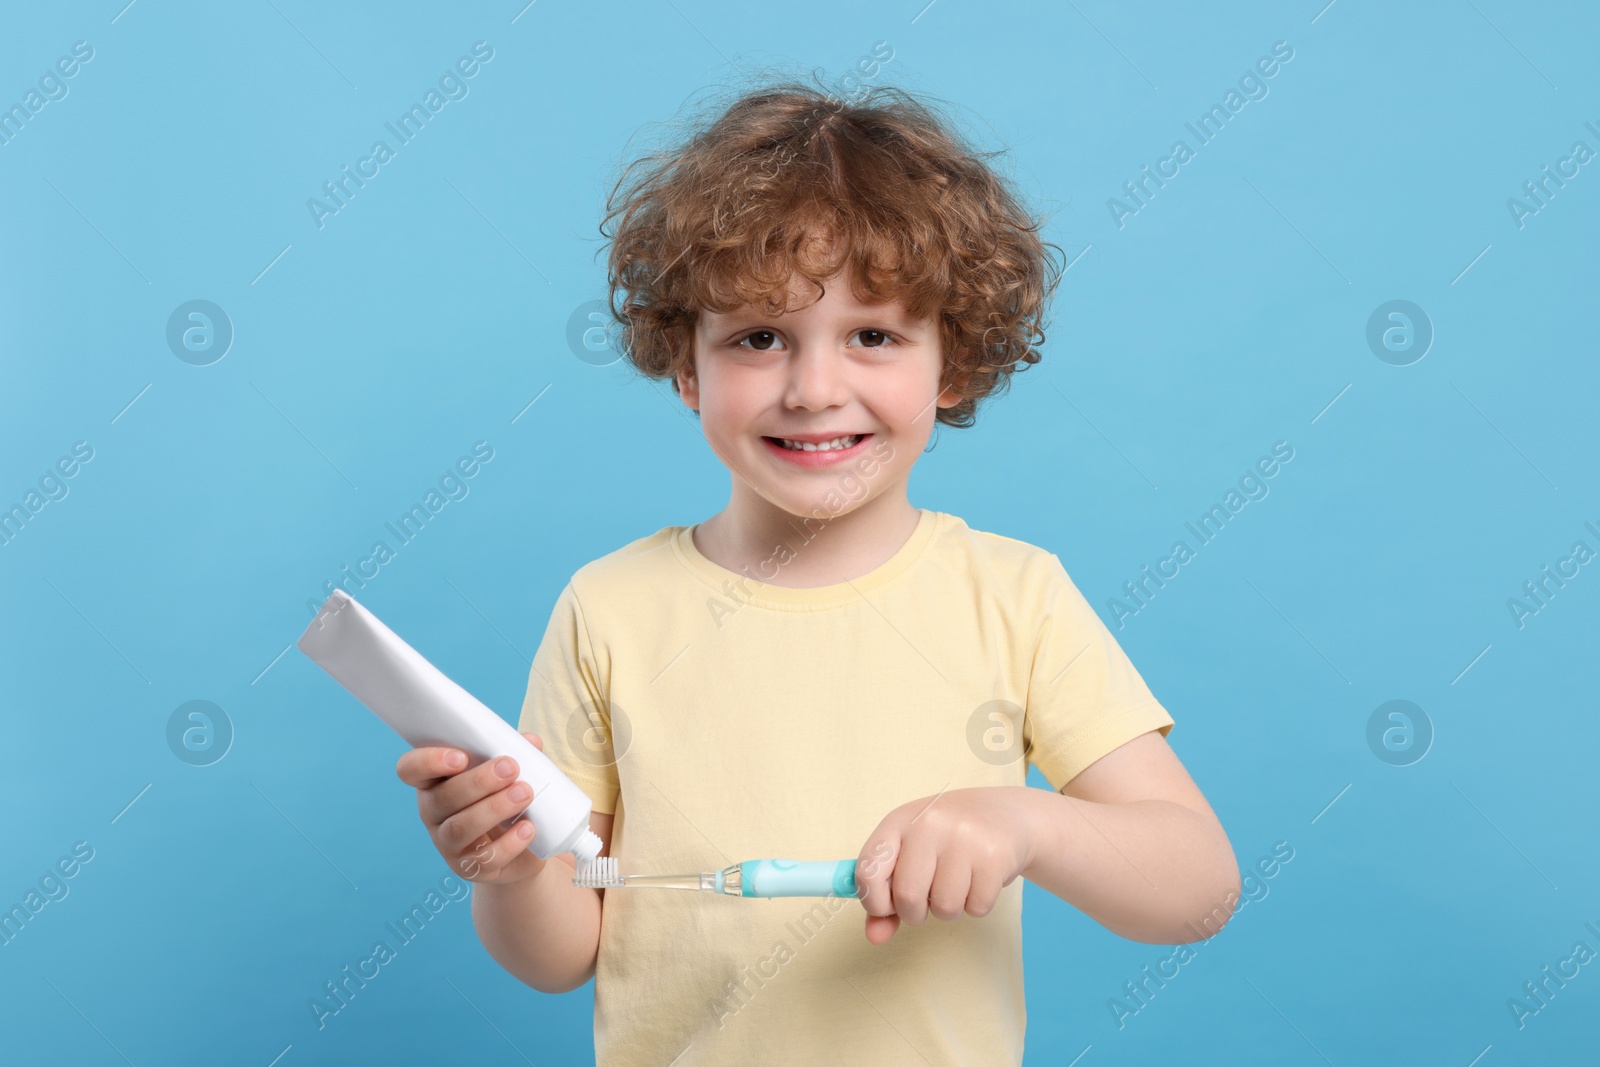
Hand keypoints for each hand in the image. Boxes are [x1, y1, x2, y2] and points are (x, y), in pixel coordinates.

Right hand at [396, 732, 548, 886]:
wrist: (522, 843)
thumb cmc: (506, 795)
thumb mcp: (510, 771)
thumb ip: (517, 752)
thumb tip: (530, 741)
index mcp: (435, 781)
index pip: (411, 770)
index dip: (428, 762)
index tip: (461, 757)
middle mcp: (433, 812)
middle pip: (443, 798)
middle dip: (478, 781)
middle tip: (510, 768)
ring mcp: (447, 843)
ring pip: (460, 828)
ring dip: (494, 809)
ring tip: (525, 794)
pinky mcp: (468, 868)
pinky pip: (484, 858)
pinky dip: (508, 843)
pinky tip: (528, 828)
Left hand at [855, 787, 1033, 944]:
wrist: (1006, 815)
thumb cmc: (948, 840)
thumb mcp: (911, 853)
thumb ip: (887, 896)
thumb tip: (874, 937)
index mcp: (900, 820)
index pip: (868, 869)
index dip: (873, 901)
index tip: (886, 907)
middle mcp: (929, 824)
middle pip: (907, 897)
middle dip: (915, 912)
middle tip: (928, 897)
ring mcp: (964, 838)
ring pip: (944, 908)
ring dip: (949, 909)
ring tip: (958, 883)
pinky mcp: (995, 856)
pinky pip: (976, 908)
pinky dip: (976, 904)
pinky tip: (979, 879)